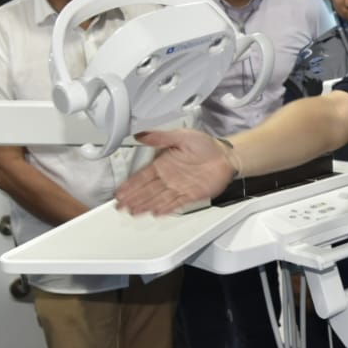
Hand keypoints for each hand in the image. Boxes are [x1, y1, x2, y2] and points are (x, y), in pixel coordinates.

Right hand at [115, 129, 234, 215]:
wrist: (226, 156)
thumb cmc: (206, 145)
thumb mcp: (181, 135)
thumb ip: (161, 137)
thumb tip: (141, 135)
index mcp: (163, 163)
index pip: (142, 176)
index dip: (130, 184)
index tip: (120, 191)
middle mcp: (169, 177)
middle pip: (147, 190)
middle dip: (133, 198)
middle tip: (120, 206)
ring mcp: (179, 187)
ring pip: (157, 198)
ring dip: (145, 205)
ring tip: (133, 212)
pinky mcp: (191, 195)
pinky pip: (175, 203)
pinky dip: (165, 208)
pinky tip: (155, 212)